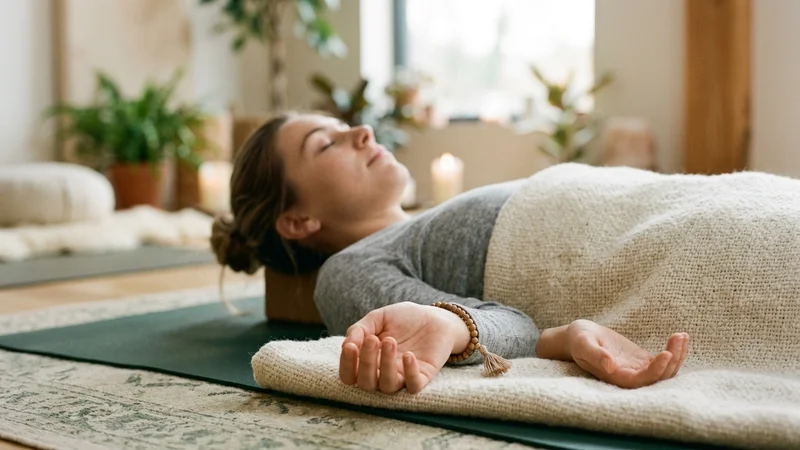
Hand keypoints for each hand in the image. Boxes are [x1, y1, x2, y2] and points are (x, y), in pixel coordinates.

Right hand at [339, 302, 469, 393]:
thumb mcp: (379, 317)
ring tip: (390, 341)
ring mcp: (402, 377)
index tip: (350, 346)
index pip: (349, 375)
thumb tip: (347, 344)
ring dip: (386, 365)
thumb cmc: (404, 319)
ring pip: (387, 386)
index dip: (347, 364)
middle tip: (372, 339)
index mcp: (368, 361)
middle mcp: (382, 374)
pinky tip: (409, 355)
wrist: (435, 317)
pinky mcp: (422, 377)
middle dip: (366, 362)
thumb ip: (360, 329)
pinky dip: (410, 373)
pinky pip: (413, 386)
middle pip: (366, 383)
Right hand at [566, 319, 688, 388]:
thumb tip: (610, 366)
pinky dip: (674, 351)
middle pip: (659, 378)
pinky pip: (664, 361)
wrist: (579, 337)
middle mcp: (630, 378)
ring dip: (677, 355)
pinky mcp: (643, 361)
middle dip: (673, 360)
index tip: (667, 354)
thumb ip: (595, 355)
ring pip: (665, 371)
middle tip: (678, 338)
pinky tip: (680, 337)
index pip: (642, 381)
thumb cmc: (578, 339)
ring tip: (682, 336)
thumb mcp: (583, 344)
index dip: (657, 371)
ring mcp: (638, 370)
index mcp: (615, 378)